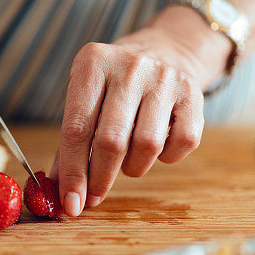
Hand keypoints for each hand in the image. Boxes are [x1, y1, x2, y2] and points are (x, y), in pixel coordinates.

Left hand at [54, 6, 229, 216]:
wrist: (167, 50)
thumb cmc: (115, 85)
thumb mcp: (86, 97)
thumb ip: (71, 142)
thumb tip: (61, 191)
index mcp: (93, 63)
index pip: (76, 129)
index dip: (72, 173)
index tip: (71, 204)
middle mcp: (129, 66)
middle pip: (111, 141)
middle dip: (100, 179)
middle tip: (94, 196)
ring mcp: (164, 78)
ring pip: (147, 145)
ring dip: (134, 168)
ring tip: (128, 161)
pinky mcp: (193, 94)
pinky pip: (182, 144)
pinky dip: (167, 158)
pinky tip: (157, 149)